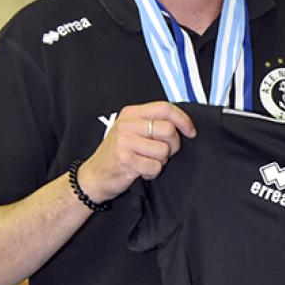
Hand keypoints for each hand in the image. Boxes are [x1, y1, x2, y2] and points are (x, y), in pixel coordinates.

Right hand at [77, 102, 195, 202]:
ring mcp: (125, 141)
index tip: (190, 131)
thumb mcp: (131, 130)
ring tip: (146, 161)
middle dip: (173, 146)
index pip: (165, 108)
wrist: (94, 176)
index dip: (183, 120)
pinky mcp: (126, 159)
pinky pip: (155, 167)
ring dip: (161, 161)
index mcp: (131, 113)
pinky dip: (152, 172)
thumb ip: (152, 122)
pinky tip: (141, 170)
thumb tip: (182, 123)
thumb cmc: (117, 153)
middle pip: (168, 130)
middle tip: (162, 153)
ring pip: (164, 150)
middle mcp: (127, 124)